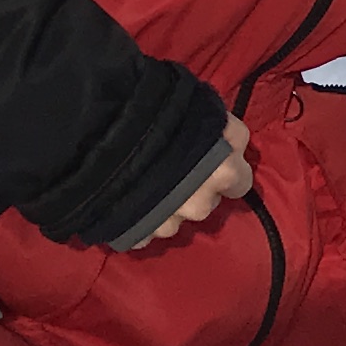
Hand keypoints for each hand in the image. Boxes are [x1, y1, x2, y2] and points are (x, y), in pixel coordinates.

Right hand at [136, 118, 251, 248]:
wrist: (105, 130)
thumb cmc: (165, 113)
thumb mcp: (210, 111)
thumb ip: (227, 135)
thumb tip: (233, 147)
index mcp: (223, 173)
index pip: (240, 184)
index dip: (226, 171)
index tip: (213, 163)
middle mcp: (199, 205)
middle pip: (205, 203)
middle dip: (195, 190)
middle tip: (174, 169)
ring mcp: (167, 224)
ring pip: (175, 220)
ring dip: (167, 206)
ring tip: (146, 182)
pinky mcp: (137, 234)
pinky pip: (144, 233)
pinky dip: (139, 220)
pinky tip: (128, 198)